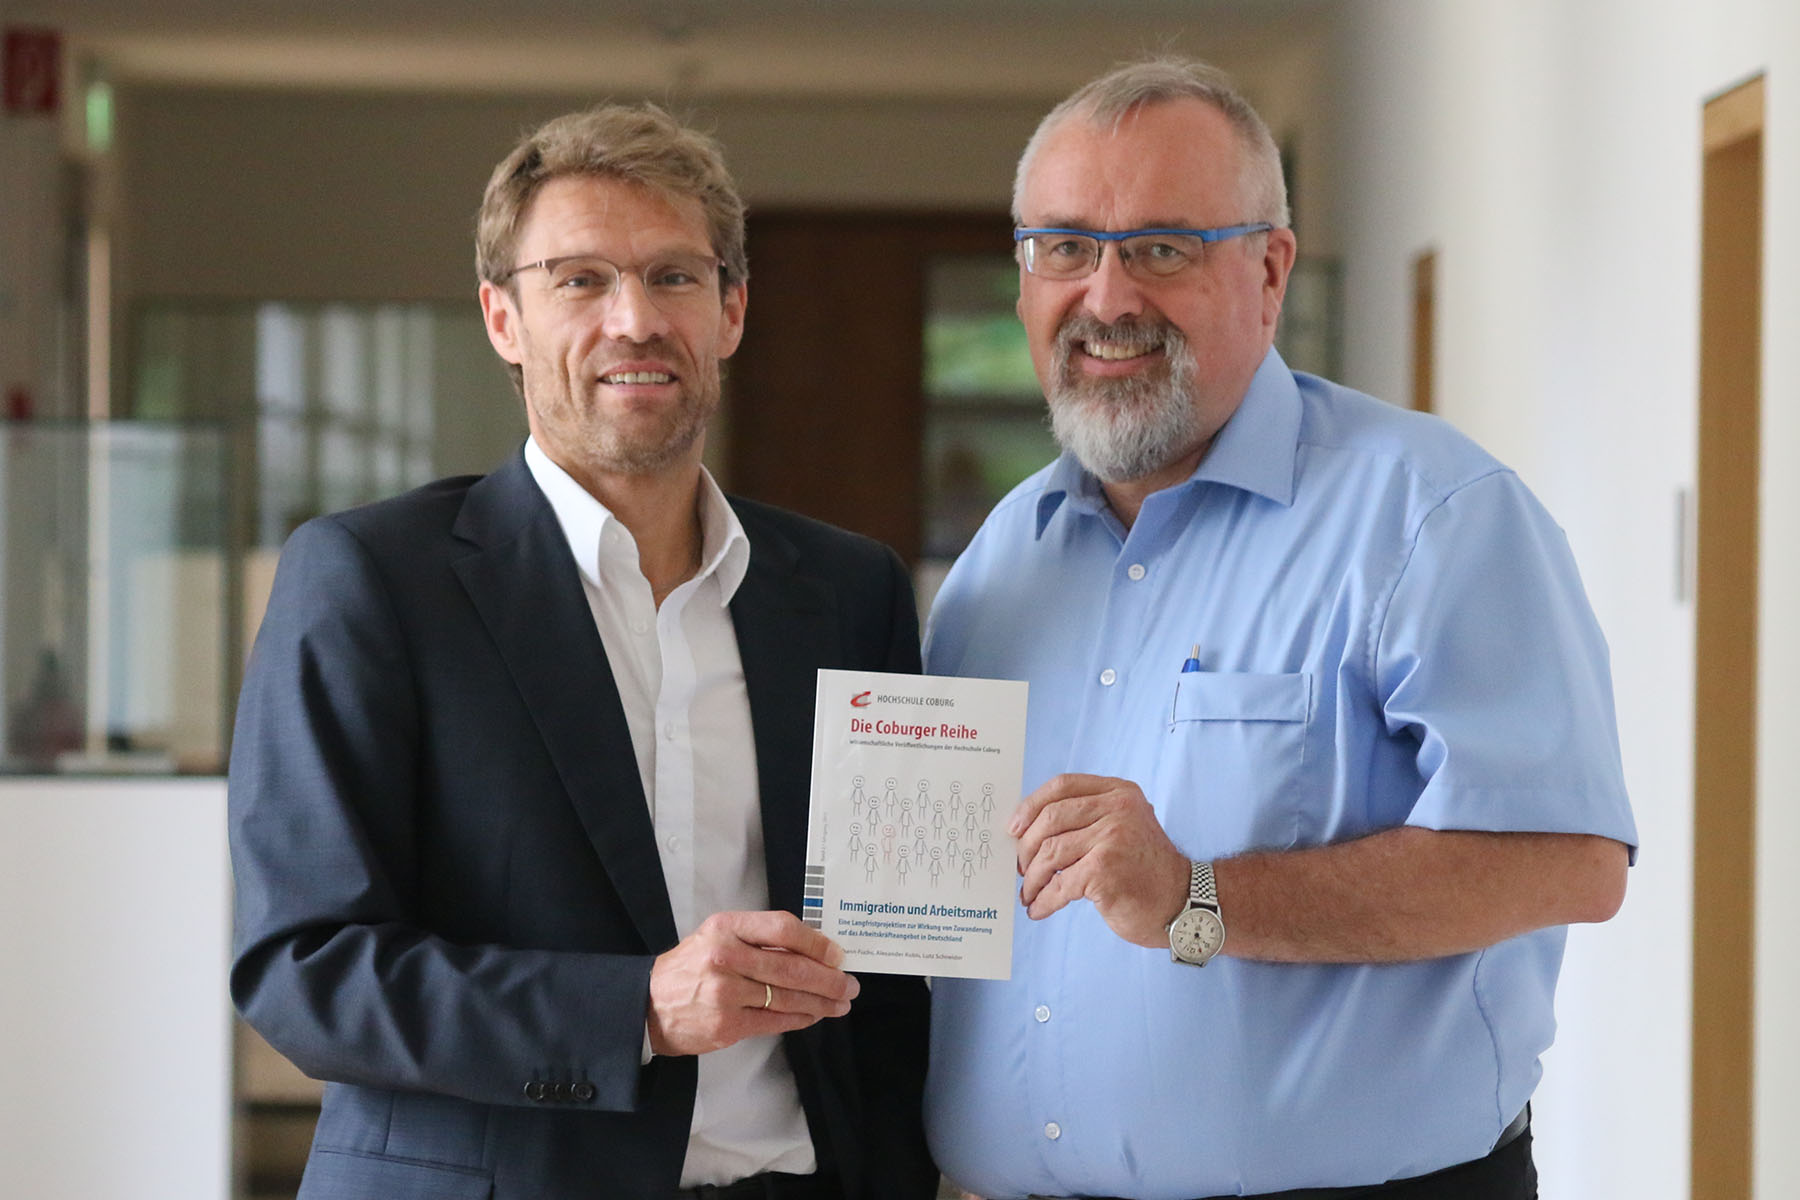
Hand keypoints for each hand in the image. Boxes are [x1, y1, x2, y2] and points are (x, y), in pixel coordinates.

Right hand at [647, 910, 858, 1056]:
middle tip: (849, 985)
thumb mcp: (718, 936)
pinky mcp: (727, 1025)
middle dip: (828, 979)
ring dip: (820, 1002)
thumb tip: (813, 950)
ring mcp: (726, 993)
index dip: (816, 943)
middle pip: (791, 967)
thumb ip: (758, 939)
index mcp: (726, 927)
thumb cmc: (691, 966)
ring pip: (787, 997)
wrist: (648, 1005)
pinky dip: (799, 1019)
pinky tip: (813, 1016)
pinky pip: (775, 1022)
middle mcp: (725, 957)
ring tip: (840, 1003)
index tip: (837, 954)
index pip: (782, 929)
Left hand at [1009, 774, 1190, 947]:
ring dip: (1032, 878)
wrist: (1183, 902)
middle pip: (1050, 818)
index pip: (1063, 785)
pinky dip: (1043, 900)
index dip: (1031, 805)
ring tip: (1029, 893)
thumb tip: (1028, 828)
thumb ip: (1087, 818)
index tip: (1013, 828)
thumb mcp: (1123, 827)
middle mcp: (1118, 809)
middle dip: (1026, 847)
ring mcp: (1113, 839)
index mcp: (1119, 793)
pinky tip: (1038, 909)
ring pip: (1050, 853)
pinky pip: (1059, 885)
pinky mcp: (1105, 872)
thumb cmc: (1144, 869)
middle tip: (1020, 868)